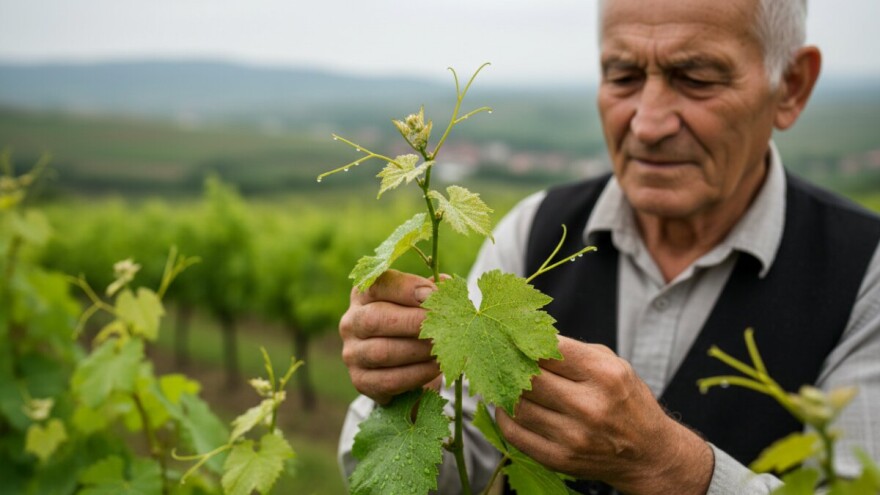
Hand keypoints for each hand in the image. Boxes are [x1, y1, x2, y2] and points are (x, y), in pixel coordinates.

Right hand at [339, 270, 441, 404]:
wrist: (405, 368)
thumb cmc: (414, 326)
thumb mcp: (419, 304)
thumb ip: (430, 292)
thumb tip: (445, 284)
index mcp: (363, 295)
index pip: (377, 286)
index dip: (406, 288)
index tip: (433, 294)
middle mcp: (351, 322)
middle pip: (374, 319)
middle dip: (413, 322)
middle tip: (443, 324)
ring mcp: (352, 353)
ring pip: (382, 352)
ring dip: (418, 349)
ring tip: (443, 347)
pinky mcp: (361, 381)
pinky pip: (390, 379)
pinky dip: (418, 373)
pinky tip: (436, 367)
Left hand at [496, 336, 713, 493]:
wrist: (648, 453)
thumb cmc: (626, 400)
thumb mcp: (612, 364)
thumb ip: (572, 350)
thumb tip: (525, 336)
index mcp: (605, 375)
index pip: (549, 348)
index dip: (525, 340)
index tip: (515, 337)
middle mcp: (590, 406)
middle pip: (529, 377)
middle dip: (513, 364)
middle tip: (505, 358)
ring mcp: (574, 437)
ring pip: (517, 405)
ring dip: (505, 391)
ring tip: (506, 382)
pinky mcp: (560, 459)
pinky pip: (515, 434)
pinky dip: (505, 417)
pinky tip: (508, 407)